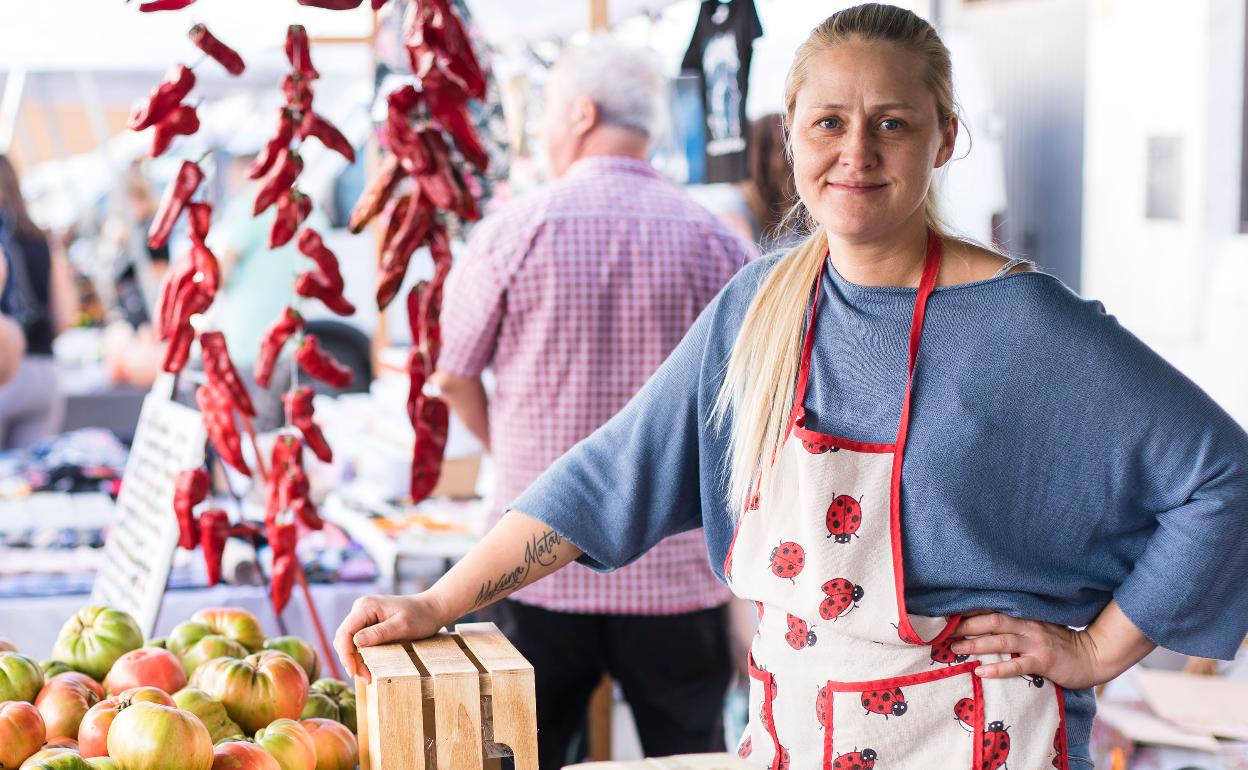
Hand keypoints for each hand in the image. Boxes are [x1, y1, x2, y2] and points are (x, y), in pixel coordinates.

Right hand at [334, 593, 446, 681]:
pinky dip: (362, 656)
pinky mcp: (369, 624)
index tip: (353, 671)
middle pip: (344, 638)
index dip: (345, 654)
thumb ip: (379, 633)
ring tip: (368, 676)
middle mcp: (361, 609)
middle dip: (350, 660)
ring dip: (356, 660)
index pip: (345, 632)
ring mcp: (364, 617)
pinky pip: (359, 642)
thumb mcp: (402, 626)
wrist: (432, 609)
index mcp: (366, 606)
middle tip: (365, 678)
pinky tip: (369, 668)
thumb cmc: (421, 616)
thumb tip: (356, 641)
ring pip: (350, 642)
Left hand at [951, 613, 1107, 689]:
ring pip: (1000, 641)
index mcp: (1025, 616)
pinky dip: (998, 669)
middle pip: (991, 622)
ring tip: (955, 649)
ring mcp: (1036, 644)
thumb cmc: (1062, 643)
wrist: (1093, 656)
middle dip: (966, 626)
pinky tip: (981, 672)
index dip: (970, 612)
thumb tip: (987, 624)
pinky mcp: (1043, 662)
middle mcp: (1028, 626)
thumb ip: (1017, 624)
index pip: (993, 610)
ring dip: (975, 645)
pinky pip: (1017, 666)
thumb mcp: (1039, 627)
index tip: (948, 615)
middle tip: (944, 632)